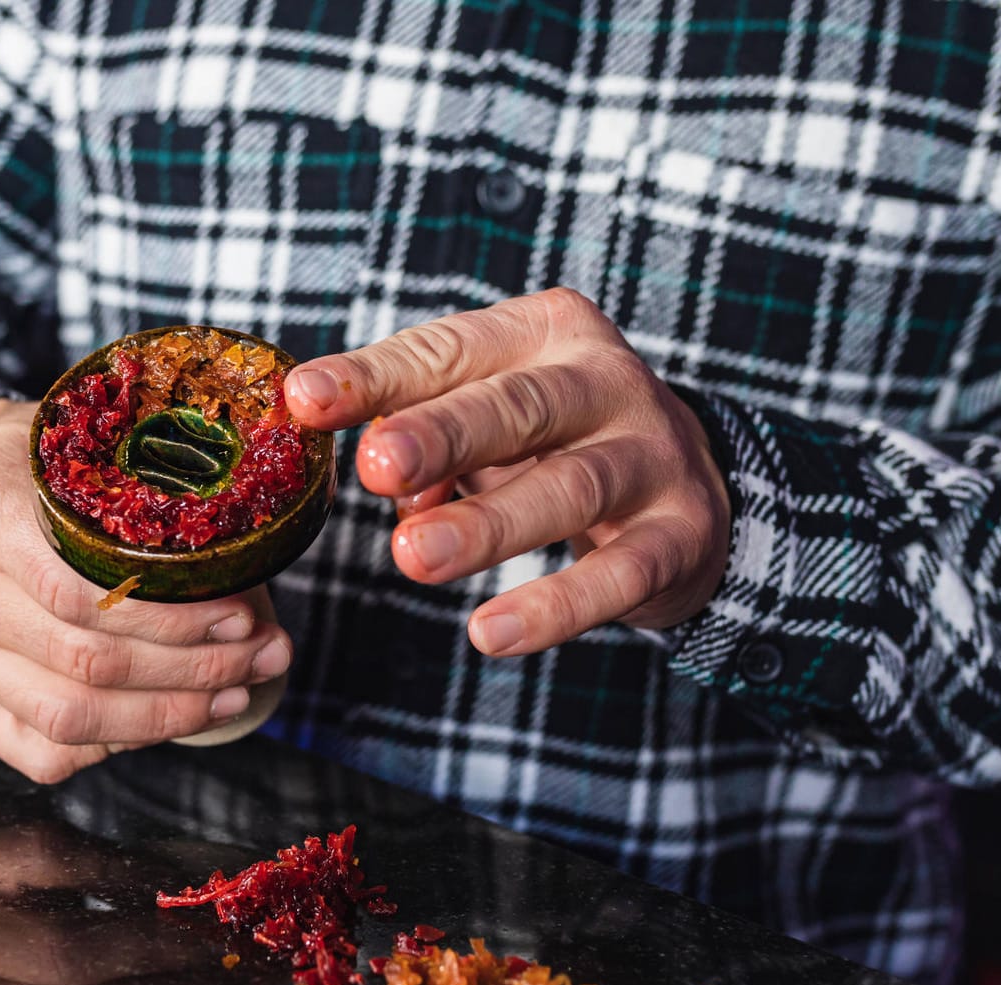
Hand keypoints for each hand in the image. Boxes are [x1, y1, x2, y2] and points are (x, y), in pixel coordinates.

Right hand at [0, 400, 293, 783]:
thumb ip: (138, 486)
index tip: (245, 616)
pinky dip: (117, 745)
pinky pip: (44, 753)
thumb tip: (247, 541)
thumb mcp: (76, 444)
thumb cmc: (29, 471)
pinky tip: (167, 717)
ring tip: (237, 693)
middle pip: (87, 663)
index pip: (80, 592)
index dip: (172, 617)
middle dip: (195, 670)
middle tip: (265, 656)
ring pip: (70, 718)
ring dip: (169, 716)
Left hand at [284, 288, 730, 655]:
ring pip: (569, 487)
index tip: (306, 401)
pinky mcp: (680, 534)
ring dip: (488, 526)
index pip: (450, 350)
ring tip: (413, 559)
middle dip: (444, 435)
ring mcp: (653, 456)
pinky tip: (490, 634)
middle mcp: (607, 380)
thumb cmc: (554, 439)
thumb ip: (426, 433)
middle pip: (520, 407)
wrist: (693, 486)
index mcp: (545, 333)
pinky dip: (554, 607)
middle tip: (377, 466)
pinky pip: (617, 574)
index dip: (377, 377)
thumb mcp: (490, 418)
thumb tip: (379, 471)